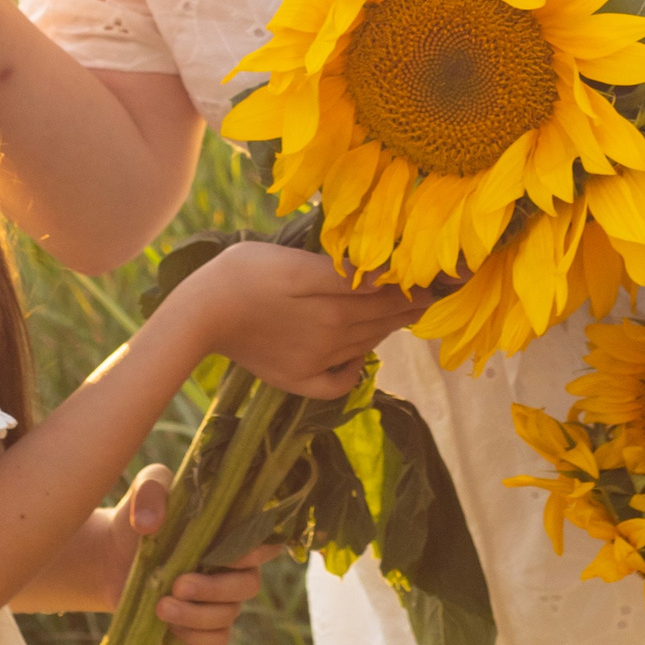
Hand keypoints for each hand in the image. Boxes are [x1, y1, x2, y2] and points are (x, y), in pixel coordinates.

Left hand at [106, 464, 277, 644]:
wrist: (112, 554)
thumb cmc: (141, 515)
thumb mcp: (145, 489)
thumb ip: (152, 491)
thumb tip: (150, 523)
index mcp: (231, 530)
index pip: (267, 541)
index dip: (258, 551)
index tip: (230, 554)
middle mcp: (233, 565)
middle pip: (250, 584)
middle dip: (216, 589)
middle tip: (179, 585)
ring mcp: (220, 597)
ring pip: (230, 614)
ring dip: (198, 615)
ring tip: (161, 606)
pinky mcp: (202, 623)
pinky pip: (218, 639)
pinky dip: (197, 637)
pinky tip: (170, 626)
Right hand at [169, 241, 430, 397]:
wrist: (202, 314)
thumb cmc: (246, 273)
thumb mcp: (297, 262)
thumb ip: (345, 273)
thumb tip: (389, 276)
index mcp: (338, 307)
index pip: (390, 297)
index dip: (418, 288)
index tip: (443, 279)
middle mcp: (336, 339)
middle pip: (383, 322)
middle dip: (410, 308)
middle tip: (434, 295)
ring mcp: (317, 363)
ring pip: (366, 345)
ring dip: (388, 329)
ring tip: (404, 314)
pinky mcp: (297, 379)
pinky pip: (339, 382)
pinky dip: (355, 371)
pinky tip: (357, 359)